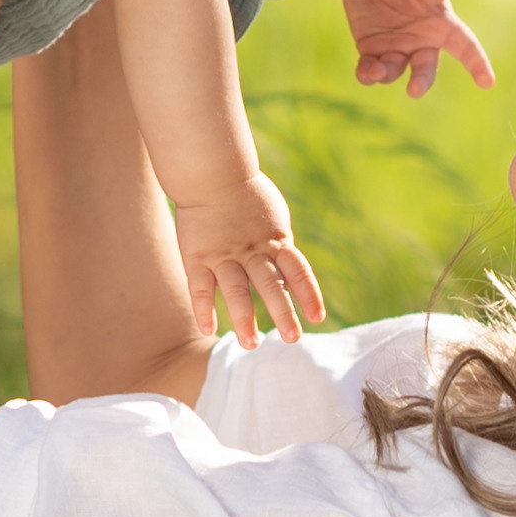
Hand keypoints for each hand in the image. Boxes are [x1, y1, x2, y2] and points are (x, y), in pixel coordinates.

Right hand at [175, 175, 325, 350]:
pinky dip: (203, 308)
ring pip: (236, 290)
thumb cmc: (246, 195)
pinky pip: (200, 286)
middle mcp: (252, 251)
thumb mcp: (274, 217)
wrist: (212, 171)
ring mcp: (224, 254)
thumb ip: (280, 245)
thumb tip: (291, 270)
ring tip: (251, 344)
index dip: (308, 294)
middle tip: (292, 338)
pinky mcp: (197, 256)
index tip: (317, 317)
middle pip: (270, 285)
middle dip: (283, 313)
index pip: (297, 270)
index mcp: (275, 241)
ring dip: (244, 318)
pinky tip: (208, 329)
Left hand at [341, 0, 493, 99]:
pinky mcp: (372, 51)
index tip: (487, 83)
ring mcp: (396, 48)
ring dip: (385, 75)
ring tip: (376, 71)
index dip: (477, 64)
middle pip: (425, 69)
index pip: (465, 47)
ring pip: (394, 72)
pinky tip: (364, 72)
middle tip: (414, 90)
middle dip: (421, 81)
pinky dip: (367, 74)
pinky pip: (370, 70)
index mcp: (441, 25)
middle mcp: (421, 42)